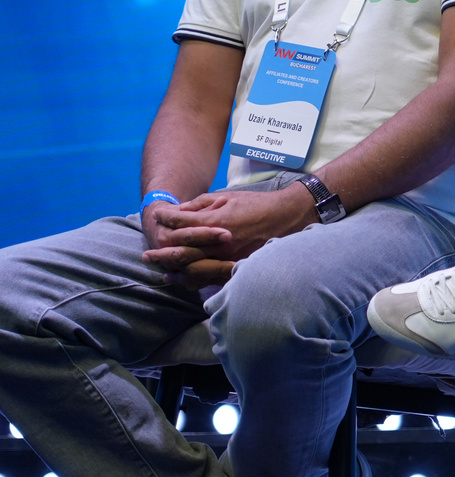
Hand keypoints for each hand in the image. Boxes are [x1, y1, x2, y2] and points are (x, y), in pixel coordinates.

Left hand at [143, 185, 317, 281]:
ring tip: (161, 272)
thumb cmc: (257, 204)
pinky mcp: (238, 266)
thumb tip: (180, 212)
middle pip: (182, 253)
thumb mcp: (228, 196)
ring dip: (175, 271)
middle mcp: (220, 243)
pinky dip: (195, 280)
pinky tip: (185, 280)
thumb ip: (201, 205)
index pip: (182, 223)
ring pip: (194, 270)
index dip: (167, 219)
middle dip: (161, 254)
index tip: (157, 216)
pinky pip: (211, 278)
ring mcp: (229, 257)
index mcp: (216, 222)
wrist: (287, 216)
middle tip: (146, 256)